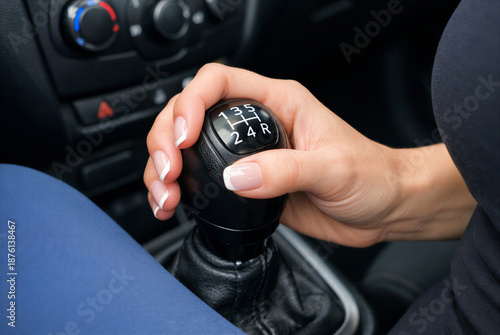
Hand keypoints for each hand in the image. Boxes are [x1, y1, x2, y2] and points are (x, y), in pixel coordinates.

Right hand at [144, 63, 474, 246]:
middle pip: (191, 113)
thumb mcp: (333, 167)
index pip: (218, 82)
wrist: (383, 208)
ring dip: (166, 168)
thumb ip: (284, 171)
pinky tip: (174, 206)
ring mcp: (248, 155)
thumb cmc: (371, 175)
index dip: (190, 102)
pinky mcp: (247, 185)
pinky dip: (183, 193)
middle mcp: (257, 124)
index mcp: (278, 102)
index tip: (183, 136)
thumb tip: (234, 177)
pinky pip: (203, 182)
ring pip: (190, 149)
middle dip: (166, 138)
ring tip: (165, 193)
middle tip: (168, 170)